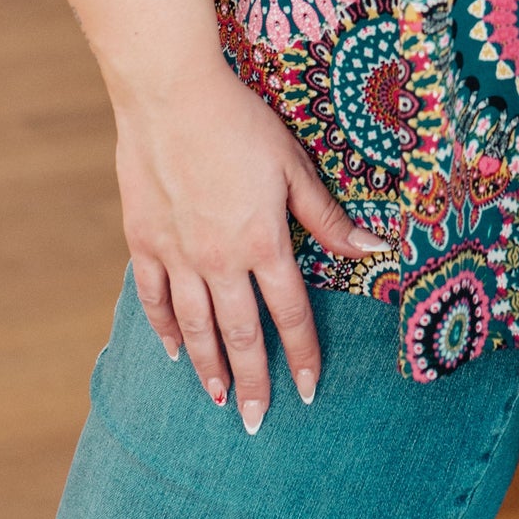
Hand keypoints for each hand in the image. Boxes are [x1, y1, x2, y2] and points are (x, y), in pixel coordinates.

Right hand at [116, 55, 386, 432]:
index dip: (303, 353)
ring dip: (208, 367)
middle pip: (240, 334)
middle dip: (252, 382)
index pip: (290, 313)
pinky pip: (153, 297)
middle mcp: (219, 260)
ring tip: (216, 400)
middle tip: (256, 421)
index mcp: (262, 243)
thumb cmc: (240, 123)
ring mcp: (177, 254)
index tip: (309, 390)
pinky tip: (172, 351)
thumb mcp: (294, 166)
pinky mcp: (144, 241)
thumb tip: (374, 248)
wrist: (170, 96)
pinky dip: (163, 329)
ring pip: (195, 326)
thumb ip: (328, 216)